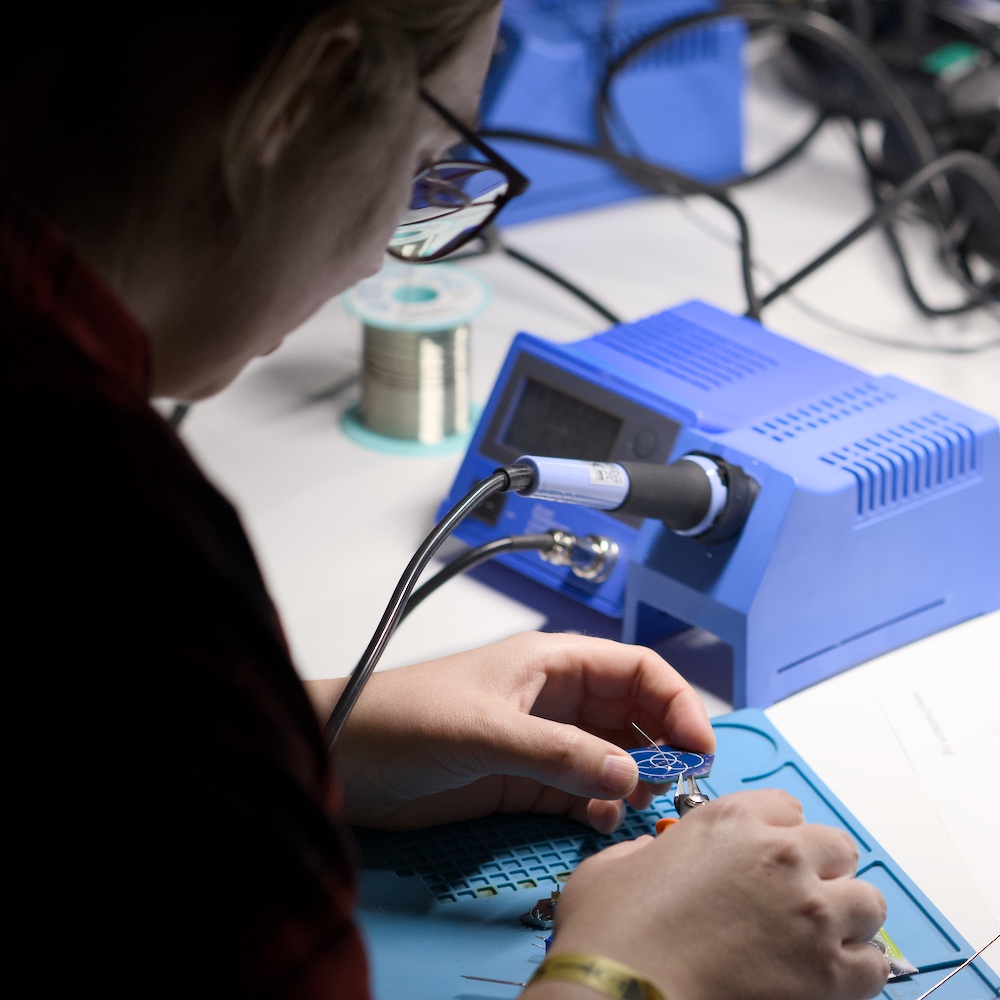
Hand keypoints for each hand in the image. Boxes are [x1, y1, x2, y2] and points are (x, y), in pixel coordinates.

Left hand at [327, 631, 712, 831]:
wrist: (347, 758)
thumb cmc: (405, 717)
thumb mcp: (487, 731)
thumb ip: (559, 753)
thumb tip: (628, 775)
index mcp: (552, 663)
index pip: (636, 669)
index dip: (675, 701)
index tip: (698, 746)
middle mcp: (555, 699)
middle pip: (633, 714)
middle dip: (662, 745)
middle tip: (680, 786)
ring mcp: (542, 742)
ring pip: (611, 755)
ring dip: (634, 780)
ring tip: (644, 807)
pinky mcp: (524, 781)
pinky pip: (581, 791)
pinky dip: (600, 806)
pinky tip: (603, 822)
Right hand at [527, 789, 888, 999]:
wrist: (620, 993)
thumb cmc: (613, 933)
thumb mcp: (616, 863)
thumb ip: (650, 850)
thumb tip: (655, 859)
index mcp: (731, 820)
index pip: (786, 807)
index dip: (777, 832)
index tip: (768, 854)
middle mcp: (780, 855)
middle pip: (838, 848)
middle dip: (821, 870)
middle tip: (795, 897)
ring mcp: (810, 912)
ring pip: (869, 902)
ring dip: (847, 917)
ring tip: (819, 939)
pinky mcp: (827, 973)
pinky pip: (875, 965)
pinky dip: (857, 971)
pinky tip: (826, 978)